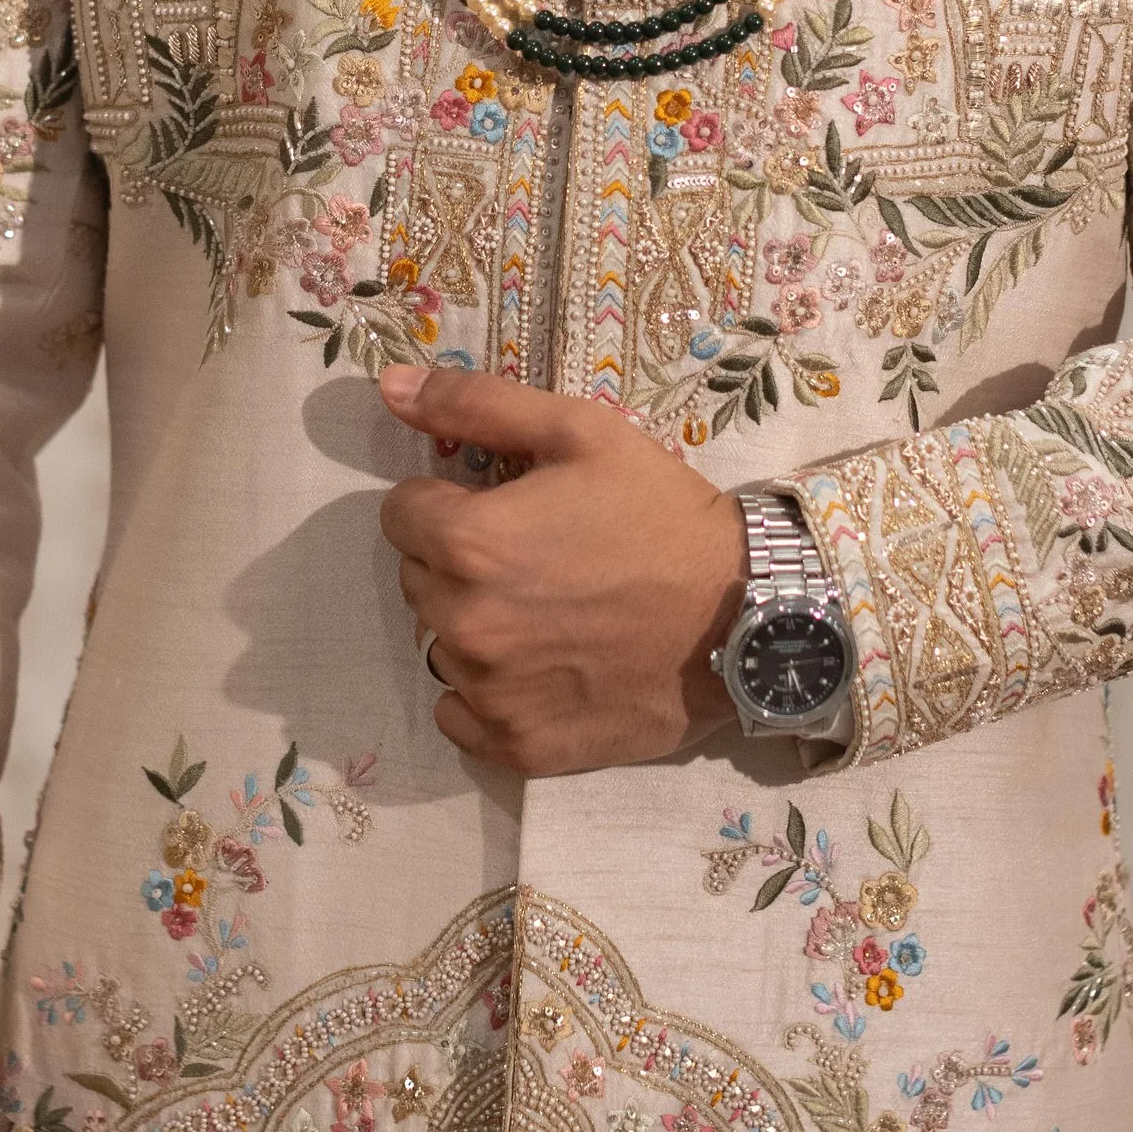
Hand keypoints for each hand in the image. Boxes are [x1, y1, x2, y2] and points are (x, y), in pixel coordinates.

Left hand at [378, 364, 746, 774]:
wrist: (744, 613)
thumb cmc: (660, 514)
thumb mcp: (579, 431)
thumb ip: (474, 404)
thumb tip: (388, 386)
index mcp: (467, 543)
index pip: (402, 515)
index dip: (449, 503)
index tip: (505, 509)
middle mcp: (464, 623)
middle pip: (419, 580)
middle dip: (460, 563)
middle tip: (537, 559)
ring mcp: (489, 692)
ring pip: (441, 646)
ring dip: (476, 626)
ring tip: (549, 614)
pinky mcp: (518, 745)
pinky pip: (460, 717)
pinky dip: (488, 694)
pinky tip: (545, 669)